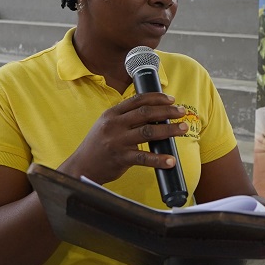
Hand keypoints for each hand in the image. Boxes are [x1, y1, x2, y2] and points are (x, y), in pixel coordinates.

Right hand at [62, 92, 187, 183]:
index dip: (157, 98)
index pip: (137, 100)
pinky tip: (171, 160)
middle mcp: (114, 125)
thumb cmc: (98, 145)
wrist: (82, 166)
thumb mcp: (106, 125)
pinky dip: (159, 159)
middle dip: (167, 111)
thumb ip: (124, 117)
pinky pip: (144, 158)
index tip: (171, 99)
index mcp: (111, 114)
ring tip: (183, 129)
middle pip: (146, 113)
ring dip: (169, 130)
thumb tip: (153, 112)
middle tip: (182, 111)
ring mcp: (117, 141)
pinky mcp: (121, 158)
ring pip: (148, 132)